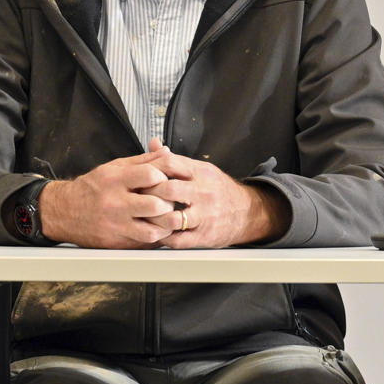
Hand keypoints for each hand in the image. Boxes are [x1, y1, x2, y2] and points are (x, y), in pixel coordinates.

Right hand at [39, 145, 175, 248]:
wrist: (63, 211)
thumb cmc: (92, 188)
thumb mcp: (114, 167)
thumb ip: (143, 161)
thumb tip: (166, 152)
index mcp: (114, 180)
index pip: (151, 175)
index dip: (163, 177)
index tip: (163, 180)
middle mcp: (114, 203)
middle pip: (155, 205)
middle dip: (168, 203)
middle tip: (169, 201)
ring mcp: (115, 225)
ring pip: (153, 230)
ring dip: (164, 225)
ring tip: (164, 218)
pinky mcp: (115, 242)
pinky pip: (143, 243)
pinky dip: (154, 236)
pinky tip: (155, 228)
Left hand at [136, 139, 290, 248]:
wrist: (247, 212)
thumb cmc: (217, 189)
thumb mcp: (200, 169)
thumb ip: (175, 160)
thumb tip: (153, 143)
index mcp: (201, 173)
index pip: (170, 163)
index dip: (151, 169)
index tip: (140, 175)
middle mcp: (203, 193)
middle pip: (168, 190)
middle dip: (148, 193)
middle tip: (136, 197)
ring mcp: (205, 215)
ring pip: (172, 218)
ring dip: (154, 219)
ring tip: (144, 217)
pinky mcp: (205, 235)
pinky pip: (179, 240)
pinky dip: (163, 237)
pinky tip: (156, 232)